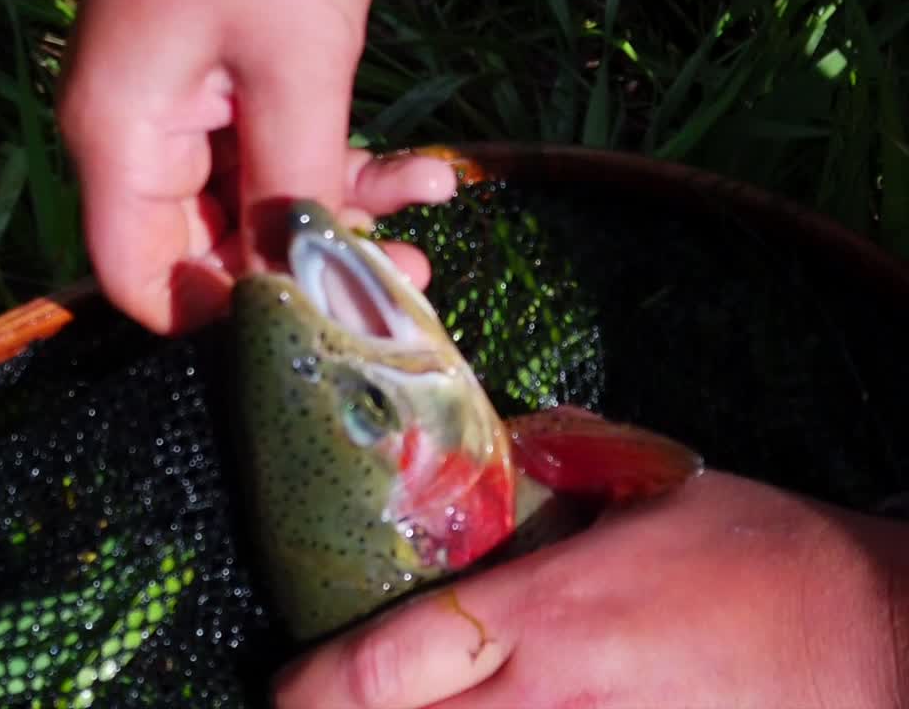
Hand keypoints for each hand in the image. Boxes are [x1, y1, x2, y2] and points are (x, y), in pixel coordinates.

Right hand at [56, 0, 456, 334]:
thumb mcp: (297, 63)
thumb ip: (294, 184)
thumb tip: (302, 287)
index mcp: (123, 137)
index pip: (142, 281)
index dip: (220, 319)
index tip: (313, 325)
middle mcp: (140, 134)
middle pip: (208, 249)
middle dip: (306, 266)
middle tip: (402, 285)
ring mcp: (185, 105)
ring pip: (256, 202)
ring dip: (344, 211)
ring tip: (431, 209)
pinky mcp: (229, 78)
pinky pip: (278, 149)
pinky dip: (345, 160)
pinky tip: (430, 167)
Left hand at [273, 470, 906, 707]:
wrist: (884, 645)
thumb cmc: (766, 556)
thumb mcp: (648, 486)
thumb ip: (549, 468)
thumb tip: (487, 450)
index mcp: (547, 618)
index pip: (386, 668)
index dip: (311, 689)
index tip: (284, 686)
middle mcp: (552, 707)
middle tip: (317, 708)